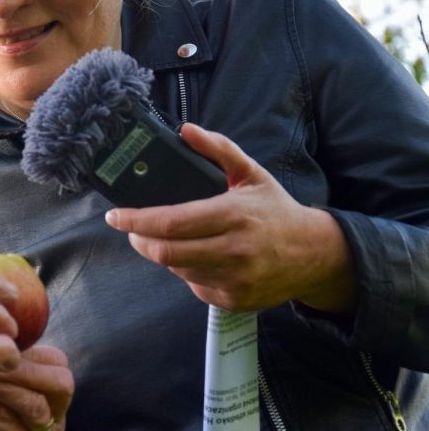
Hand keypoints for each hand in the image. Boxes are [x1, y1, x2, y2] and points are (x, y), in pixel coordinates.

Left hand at [105, 123, 356, 313]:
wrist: (315, 255)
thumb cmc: (276, 210)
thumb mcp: (251, 173)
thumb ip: (218, 149)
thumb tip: (186, 130)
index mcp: (233, 215)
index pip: (170, 222)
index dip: (135, 220)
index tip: (114, 216)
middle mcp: (234, 250)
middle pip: (165, 252)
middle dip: (139, 239)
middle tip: (132, 229)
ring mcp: (235, 279)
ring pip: (177, 269)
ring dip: (165, 253)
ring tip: (173, 238)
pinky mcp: (234, 300)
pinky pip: (194, 284)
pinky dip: (187, 270)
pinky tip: (199, 256)